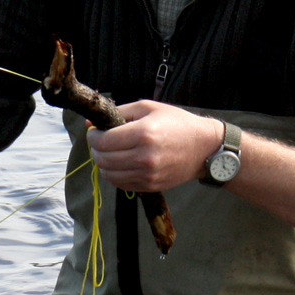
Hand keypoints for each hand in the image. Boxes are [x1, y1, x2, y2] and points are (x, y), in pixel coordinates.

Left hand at [88, 101, 222, 192]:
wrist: (204, 148)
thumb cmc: (177, 123)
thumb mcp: (148, 108)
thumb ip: (119, 112)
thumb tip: (90, 123)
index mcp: (143, 133)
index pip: (103, 141)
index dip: (93, 136)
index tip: (94, 132)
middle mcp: (144, 156)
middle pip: (103, 159)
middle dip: (96, 150)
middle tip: (100, 142)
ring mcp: (148, 174)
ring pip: (109, 174)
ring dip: (103, 164)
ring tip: (110, 153)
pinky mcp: (151, 186)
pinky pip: (121, 184)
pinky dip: (115, 175)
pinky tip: (121, 164)